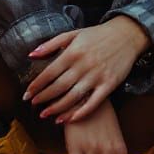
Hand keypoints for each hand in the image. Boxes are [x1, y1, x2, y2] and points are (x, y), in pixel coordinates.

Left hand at [23, 17, 149, 122]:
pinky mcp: (109, 85)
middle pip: (59, 87)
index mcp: (73, 52)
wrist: (127, 35)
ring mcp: (97, 76)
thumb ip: (51, 44)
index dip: (37, 85)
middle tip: (34, 105)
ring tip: (45, 115)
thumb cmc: (98, 35)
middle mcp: (84, 65)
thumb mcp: (73, 34)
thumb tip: (31, 55)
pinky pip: (93, 103)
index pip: (49, 72)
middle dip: (43, 98)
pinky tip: (69, 119)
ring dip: (57, 108)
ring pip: (73, 97)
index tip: (27, 94)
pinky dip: (80, 113)